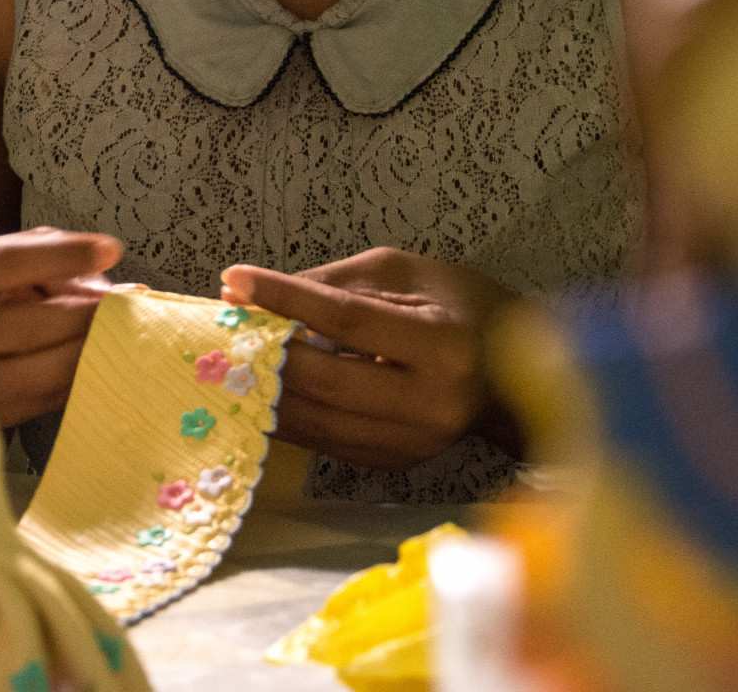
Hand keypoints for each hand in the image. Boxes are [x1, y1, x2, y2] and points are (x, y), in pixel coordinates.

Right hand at [0, 227, 122, 426]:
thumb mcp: (6, 262)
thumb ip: (53, 260)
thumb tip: (120, 289)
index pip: (2, 263)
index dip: (60, 256)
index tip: (110, 249)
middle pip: (20, 327)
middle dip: (79, 315)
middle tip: (118, 306)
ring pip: (29, 375)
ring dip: (81, 355)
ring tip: (113, 337)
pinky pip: (37, 404)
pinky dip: (74, 383)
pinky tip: (96, 364)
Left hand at [222, 247, 517, 472]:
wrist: (509, 375)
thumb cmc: (458, 308)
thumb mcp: (400, 273)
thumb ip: (329, 284)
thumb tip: (249, 295)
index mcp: (443, 346)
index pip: (348, 320)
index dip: (287, 299)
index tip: (236, 280)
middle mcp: (430, 404)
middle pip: (324, 380)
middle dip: (267, 352)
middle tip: (228, 326)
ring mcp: (412, 443)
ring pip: (315, 420)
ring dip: (265, 388)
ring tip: (234, 356)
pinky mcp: (393, 463)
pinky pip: (323, 440)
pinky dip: (287, 412)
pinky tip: (265, 387)